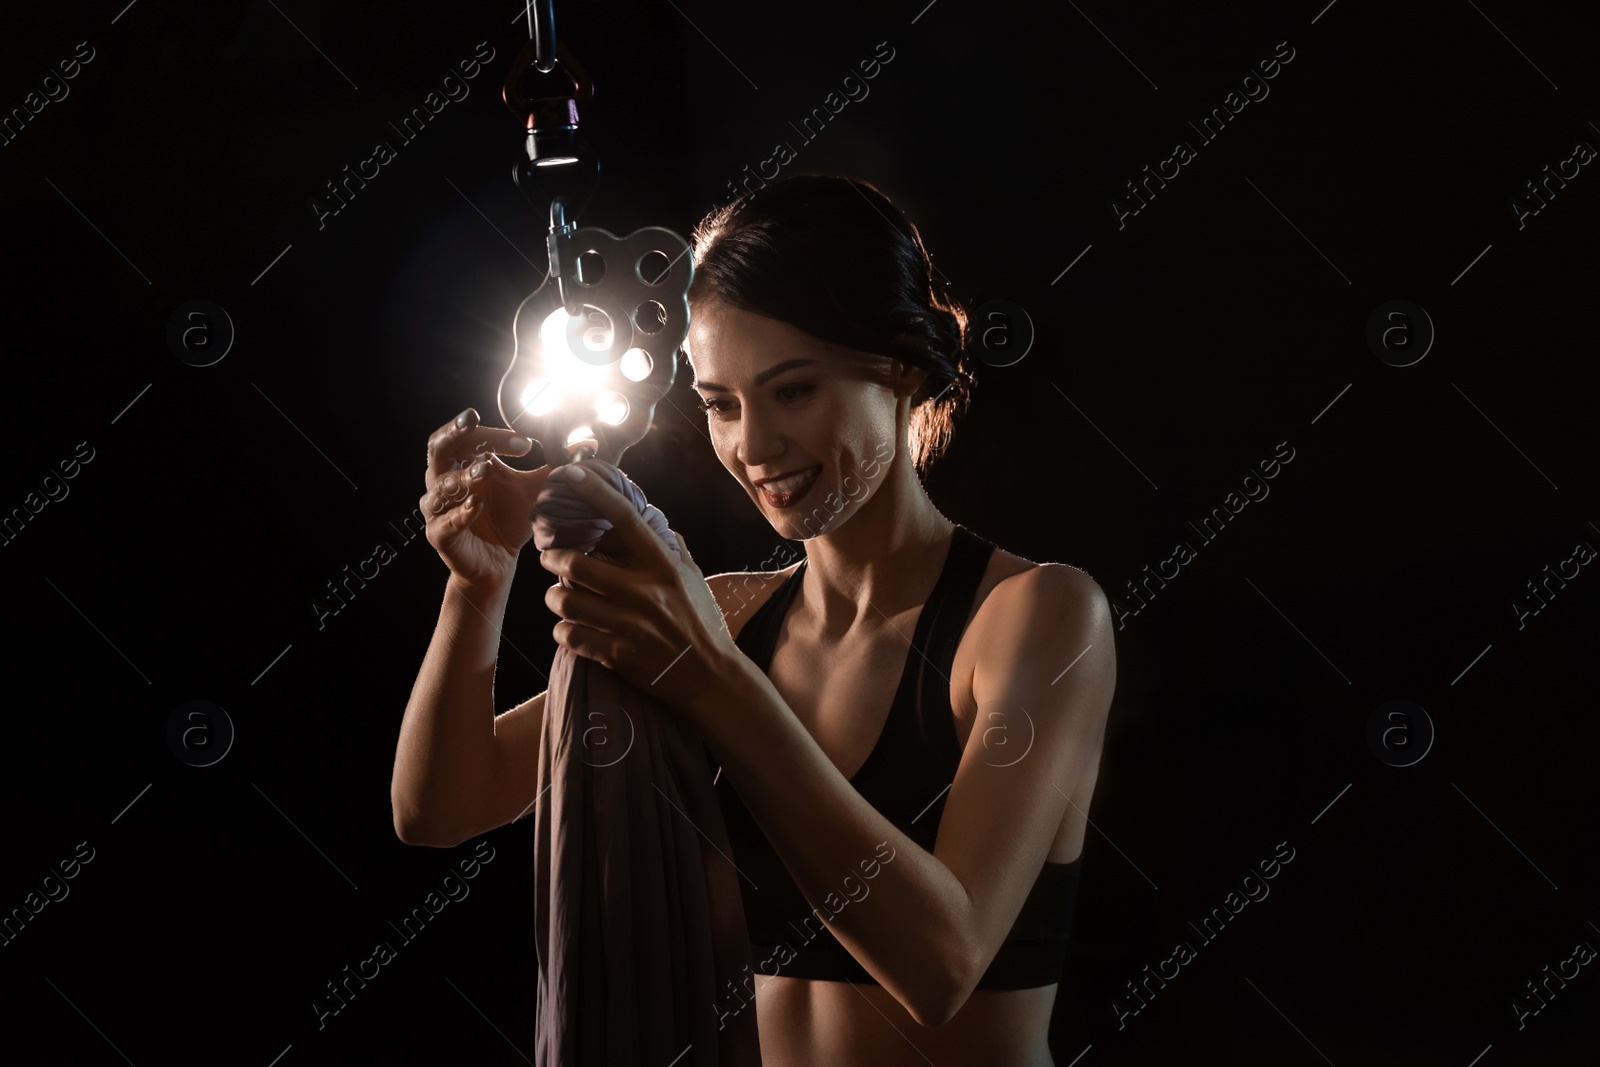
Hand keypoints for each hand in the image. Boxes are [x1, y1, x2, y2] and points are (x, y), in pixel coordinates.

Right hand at [420, 407, 549, 587]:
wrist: (499, 563)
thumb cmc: (510, 520)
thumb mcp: (533, 490)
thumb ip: (549, 468)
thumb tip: (578, 448)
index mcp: (464, 464)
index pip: (469, 437)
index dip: (492, 434)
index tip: (525, 441)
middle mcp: (445, 481)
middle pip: (438, 448)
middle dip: (454, 432)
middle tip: (471, 419)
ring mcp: (439, 509)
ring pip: (440, 486)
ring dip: (463, 475)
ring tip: (485, 469)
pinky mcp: (440, 536)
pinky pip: (445, 522)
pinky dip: (461, 513)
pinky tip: (477, 505)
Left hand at [538, 464, 735, 720]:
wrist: (711, 677)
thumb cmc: (701, 622)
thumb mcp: (693, 577)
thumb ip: (670, 546)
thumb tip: (650, 517)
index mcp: (662, 567)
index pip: (624, 519)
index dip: (595, 492)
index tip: (573, 473)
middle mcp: (642, 592)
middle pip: (575, 564)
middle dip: (554, 558)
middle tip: (552, 557)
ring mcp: (627, 625)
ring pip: (565, 601)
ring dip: (555, 596)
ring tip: (559, 595)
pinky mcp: (615, 655)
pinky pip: (569, 636)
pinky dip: (563, 630)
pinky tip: (570, 627)